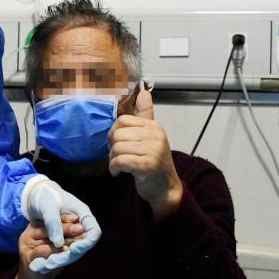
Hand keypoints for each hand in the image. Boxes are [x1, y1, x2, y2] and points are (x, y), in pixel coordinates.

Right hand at [13, 214, 82, 278]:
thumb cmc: (47, 262)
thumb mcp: (56, 246)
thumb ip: (63, 237)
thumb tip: (80, 228)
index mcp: (34, 228)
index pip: (49, 219)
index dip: (63, 218)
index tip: (77, 218)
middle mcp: (28, 234)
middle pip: (49, 228)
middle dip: (67, 229)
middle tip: (81, 229)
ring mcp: (26, 246)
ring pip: (48, 240)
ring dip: (65, 241)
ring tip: (78, 241)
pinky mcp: (28, 257)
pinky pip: (44, 252)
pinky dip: (57, 252)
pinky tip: (68, 252)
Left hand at [22, 179, 101, 269]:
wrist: (34, 196)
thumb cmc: (43, 197)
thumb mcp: (47, 207)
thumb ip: (53, 223)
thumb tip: (58, 243)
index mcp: (82, 214)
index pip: (94, 232)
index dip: (86, 243)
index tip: (73, 249)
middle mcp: (80, 226)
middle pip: (80, 247)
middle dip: (66, 257)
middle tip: (49, 263)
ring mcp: (72, 234)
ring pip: (69, 252)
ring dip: (57, 261)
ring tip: (40, 267)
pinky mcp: (62, 240)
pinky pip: (59, 252)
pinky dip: (50, 259)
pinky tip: (39, 266)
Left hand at [107, 83, 182, 218]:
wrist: (166, 188)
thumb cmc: (154, 162)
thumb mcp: (150, 136)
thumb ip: (145, 114)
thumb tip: (143, 91)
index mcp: (154, 126)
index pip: (123, 120)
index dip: (114, 133)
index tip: (118, 144)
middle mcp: (155, 135)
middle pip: (117, 135)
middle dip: (112, 148)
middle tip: (118, 157)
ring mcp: (153, 150)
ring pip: (117, 148)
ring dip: (113, 160)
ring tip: (120, 166)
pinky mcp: (147, 165)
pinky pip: (120, 161)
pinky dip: (114, 168)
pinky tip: (118, 173)